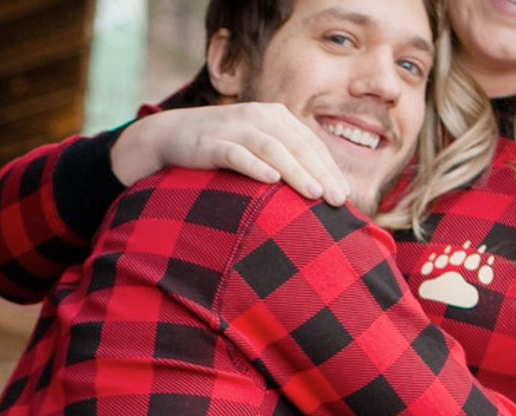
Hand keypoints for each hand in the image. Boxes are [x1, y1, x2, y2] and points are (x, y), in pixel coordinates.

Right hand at [114, 103, 350, 205]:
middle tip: (338, 199)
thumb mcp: (258, 146)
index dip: (329, 168)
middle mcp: (259, 116)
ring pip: (273, 148)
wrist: (171, 135)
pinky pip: (237, 153)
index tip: (345, 194)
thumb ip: (286, 159)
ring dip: (296, 171)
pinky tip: (271, 180)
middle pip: (298, 146)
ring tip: (314, 193)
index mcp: (276, 116)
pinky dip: (255, 166)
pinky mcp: (211, 142)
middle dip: (320, 173)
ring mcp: (234, 127)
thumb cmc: (223, 147)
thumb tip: (319, 189)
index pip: (310, 144)